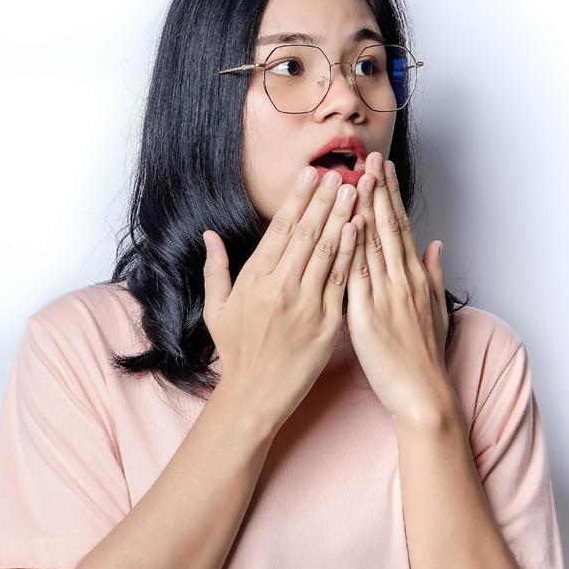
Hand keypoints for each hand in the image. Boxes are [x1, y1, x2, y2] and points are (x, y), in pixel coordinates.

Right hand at [202, 166, 359, 432]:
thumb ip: (216, 269)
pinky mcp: (327, 324)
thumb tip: (209, 235)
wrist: (255, 395)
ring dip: (342, 217)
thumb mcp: (217, 309)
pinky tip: (360, 230)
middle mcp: (280, 287)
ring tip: (355, 191)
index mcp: (255, 280)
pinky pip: (341, 282)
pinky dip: (351, 253)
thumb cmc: (236, 352)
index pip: (280, 230)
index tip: (310, 175)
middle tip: (340, 173)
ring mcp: (306, 305)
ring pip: (327, 252)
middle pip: (307, 234)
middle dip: (325, 200)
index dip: (297, 200)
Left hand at [346, 152, 455, 425]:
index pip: (400, 227)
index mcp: (414, 278)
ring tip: (355, 177)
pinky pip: (356, 274)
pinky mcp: (367, 314)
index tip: (383, 169)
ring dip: (363, 208)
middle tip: (369, 158)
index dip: (390, 196)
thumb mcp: (436, 310)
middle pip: (387, 227)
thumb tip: (435, 244)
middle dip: (377, 190)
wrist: (423, 394)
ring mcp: (385, 295)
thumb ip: (433, 274)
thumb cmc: (426, 357)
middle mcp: (401, 281)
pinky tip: (346, 225)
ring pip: (372, 243)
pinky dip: (352, 248)